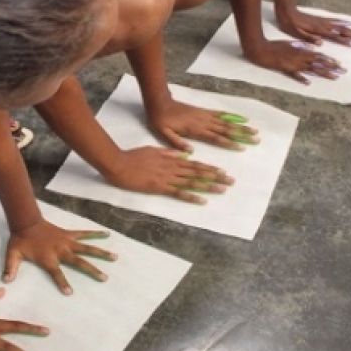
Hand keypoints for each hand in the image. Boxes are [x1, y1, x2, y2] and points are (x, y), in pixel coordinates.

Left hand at [4, 220, 116, 294]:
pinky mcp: (69, 234)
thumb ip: (10, 268)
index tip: (70, 293)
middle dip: (92, 270)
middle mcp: (61, 251)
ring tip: (114, 257)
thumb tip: (5, 281)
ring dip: (100, 252)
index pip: (57, 273)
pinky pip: (84, 234)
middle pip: (79, 262)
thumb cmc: (20, 240)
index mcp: (48, 258)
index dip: (62, 283)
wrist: (26, 221)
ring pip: (87, 248)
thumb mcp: (12, 255)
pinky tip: (107, 234)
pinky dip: (95, 234)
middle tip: (104, 278)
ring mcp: (66, 242)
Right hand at [102, 146, 233, 202]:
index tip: (222, 171)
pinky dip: (191, 196)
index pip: (194, 164)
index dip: (209, 168)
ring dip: (208, 186)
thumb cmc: (133, 156)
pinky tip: (202, 200)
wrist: (119, 164)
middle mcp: (172, 168)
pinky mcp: (159, 187)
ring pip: (192, 182)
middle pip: (198, 173)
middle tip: (230, 181)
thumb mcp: (153, 149)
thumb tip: (183, 154)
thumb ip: (168, 152)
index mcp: (171, 159)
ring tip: (222, 190)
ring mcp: (167, 178)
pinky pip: (178, 192)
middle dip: (215, 177)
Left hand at [147, 98, 258, 151]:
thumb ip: (176, 142)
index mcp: (195, 130)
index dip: (229, 143)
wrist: (159, 102)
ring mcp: (205, 116)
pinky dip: (231, 116)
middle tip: (256, 139)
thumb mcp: (163, 133)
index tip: (242, 147)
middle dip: (242, 135)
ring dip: (241, 126)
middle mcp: (203, 122)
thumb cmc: (160, 120)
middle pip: (226, 129)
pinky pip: (220, 114)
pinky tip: (241, 119)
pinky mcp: (203, 111)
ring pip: (226, 122)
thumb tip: (190, 151)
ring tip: (254, 130)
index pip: (216, 138)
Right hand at [245, 40, 344, 83]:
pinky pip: (295, 75)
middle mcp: (299, 59)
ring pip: (310, 70)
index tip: (338, 64)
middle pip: (318, 64)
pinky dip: (301, 79)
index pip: (318, 56)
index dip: (328, 60)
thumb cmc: (274, 45)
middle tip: (342, 72)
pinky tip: (308, 83)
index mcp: (301, 51)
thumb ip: (302, 45)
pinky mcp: (285, 70)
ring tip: (333, 77)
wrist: (261, 50)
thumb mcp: (290, 43)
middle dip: (331, 68)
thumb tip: (314, 47)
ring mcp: (293, 65)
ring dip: (322, 74)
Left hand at [276, 8, 350, 46]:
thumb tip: (320, 43)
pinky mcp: (321, 19)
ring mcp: (323, 21)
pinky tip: (349, 23)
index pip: (334, 36)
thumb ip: (308, 38)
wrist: (287, 11)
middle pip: (342, 31)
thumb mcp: (296, 33)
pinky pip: (336, 20)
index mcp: (318, 30)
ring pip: (341, 26)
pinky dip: (344, 22)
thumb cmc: (289, 24)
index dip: (344, 41)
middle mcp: (323, 25)